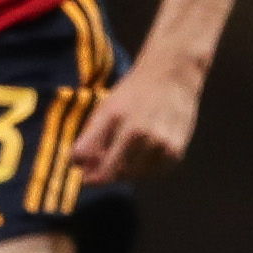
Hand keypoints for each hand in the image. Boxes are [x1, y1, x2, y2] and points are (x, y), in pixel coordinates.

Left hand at [71, 55, 203, 185]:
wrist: (172, 77)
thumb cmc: (133, 94)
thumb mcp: (106, 108)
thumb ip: (90, 138)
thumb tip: (78, 165)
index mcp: (114, 117)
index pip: (86, 155)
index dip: (85, 173)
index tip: (84, 174)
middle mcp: (137, 132)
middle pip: (110, 173)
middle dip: (102, 173)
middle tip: (104, 163)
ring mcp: (158, 144)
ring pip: (131, 176)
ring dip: (123, 171)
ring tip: (127, 151)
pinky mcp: (174, 152)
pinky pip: (151, 174)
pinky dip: (143, 169)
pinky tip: (144, 152)